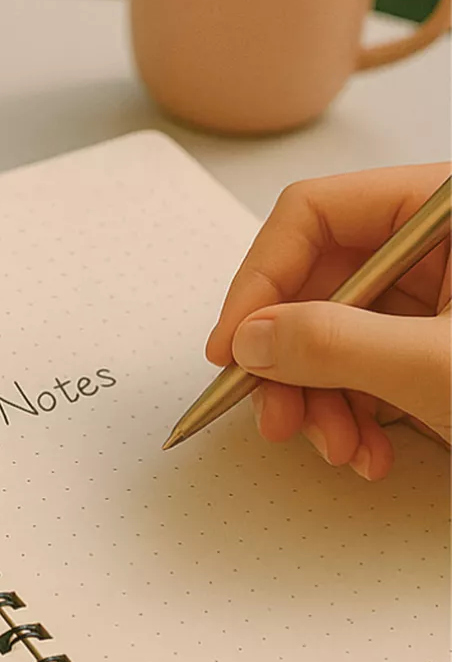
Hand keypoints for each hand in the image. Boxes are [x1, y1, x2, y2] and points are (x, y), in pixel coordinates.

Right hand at [206, 165, 450, 480]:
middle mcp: (433, 243)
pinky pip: (366, 368)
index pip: (313, 214)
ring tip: (338, 449)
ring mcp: (436, 296)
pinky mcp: (435, 345)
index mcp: (442, 208)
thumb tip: (251, 338)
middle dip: (292, 362)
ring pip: (333, 335)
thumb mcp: (437, 364)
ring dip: (320, 402)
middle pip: (315, 283)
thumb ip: (336, 343)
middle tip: (277, 417)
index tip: (231, 346)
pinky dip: (354, 415)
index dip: (259, 281)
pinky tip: (369, 453)